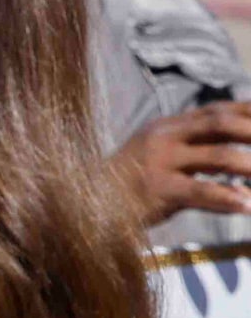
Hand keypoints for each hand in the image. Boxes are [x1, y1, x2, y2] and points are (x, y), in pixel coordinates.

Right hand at [115, 102, 250, 221]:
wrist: (83, 206)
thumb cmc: (126, 188)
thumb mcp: (163, 165)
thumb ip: (200, 163)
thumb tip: (244, 182)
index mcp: (167, 127)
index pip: (217, 110)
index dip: (249, 112)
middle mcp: (165, 138)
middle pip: (221, 123)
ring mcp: (161, 162)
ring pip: (219, 156)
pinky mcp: (158, 190)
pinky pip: (202, 191)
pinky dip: (229, 199)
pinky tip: (248, 206)